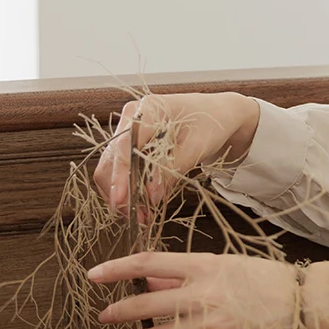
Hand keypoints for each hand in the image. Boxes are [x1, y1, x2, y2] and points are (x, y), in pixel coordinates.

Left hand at [88, 253, 328, 328]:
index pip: (148, 264)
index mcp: (205, 267)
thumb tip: (149, 279)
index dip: (117, 269)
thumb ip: (184, 273)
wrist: (303, 307)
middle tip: (103, 316)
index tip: (94, 275)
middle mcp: (204, 297)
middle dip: (119, 312)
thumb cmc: (265, 280)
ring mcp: (210, 328)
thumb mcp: (225, 265)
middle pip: (147, 304)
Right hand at [92, 92, 259, 217]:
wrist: (217, 113)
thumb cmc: (211, 123)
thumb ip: (172, 170)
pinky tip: (142, 203)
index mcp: (146, 110)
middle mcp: (130, 118)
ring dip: (123, 194)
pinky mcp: (130, 145)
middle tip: (137, 218)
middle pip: (111, 160)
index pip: (123, 146)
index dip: (120, 176)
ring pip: (111, 168)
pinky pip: (122, 170)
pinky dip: (129, 188)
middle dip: (119, 191)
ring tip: (142, 216)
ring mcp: (128, 131)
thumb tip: (152, 196)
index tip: (121, 201)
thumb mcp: (197, 147)